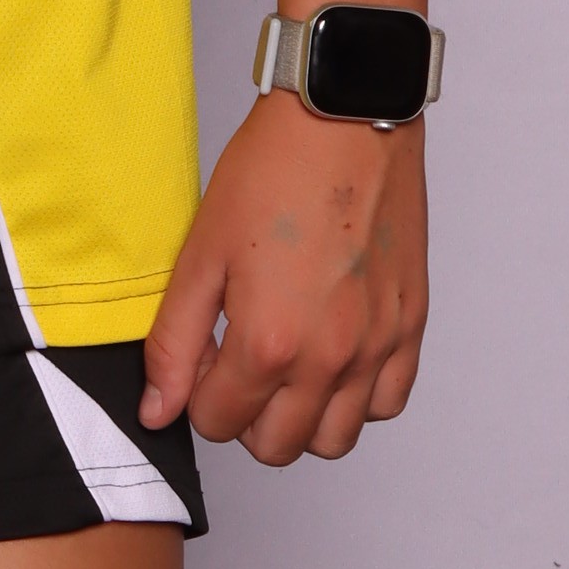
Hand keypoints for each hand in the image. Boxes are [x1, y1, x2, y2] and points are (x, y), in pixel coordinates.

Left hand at [140, 97, 426, 461]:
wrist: (346, 121)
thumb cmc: (273, 171)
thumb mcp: (201, 253)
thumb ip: (174, 341)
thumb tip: (157, 408)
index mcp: (270, 342)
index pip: (220, 424)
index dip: (197, 397)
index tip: (200, 358)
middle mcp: (331, 358)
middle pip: (278, 447)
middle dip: (244, 419)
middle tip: (234, 367)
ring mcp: (378, 346)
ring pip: (336, 439)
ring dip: (301, 418)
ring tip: (282, 367)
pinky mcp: (410, 326)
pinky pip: (388, 403)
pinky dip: (358, 398)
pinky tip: (331, 358)